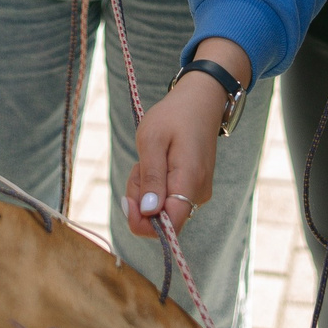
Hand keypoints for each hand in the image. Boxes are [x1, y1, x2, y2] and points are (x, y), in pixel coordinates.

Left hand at [125, 47, 243, 238]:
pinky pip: (167, 199)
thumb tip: (149, 212)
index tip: (127, 200)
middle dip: (140, 200)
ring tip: (148, 159)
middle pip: (161, 219)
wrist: (199, 101)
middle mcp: (199, 193)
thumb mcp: (152, 139)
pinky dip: (154, 186)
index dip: (144, 224)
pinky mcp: (194, 188)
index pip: (170, 226)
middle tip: (138, 166)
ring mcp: (198, 192)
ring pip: (162, 209)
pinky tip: (156, 163)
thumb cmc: (173, 116)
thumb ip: (150, 178)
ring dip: (145, 190)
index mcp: (190, 181)